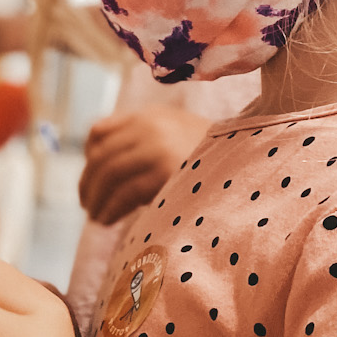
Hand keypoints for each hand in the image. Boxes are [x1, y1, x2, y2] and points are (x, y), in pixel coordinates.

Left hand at [77, 105, 210, 223]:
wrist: (249, 166)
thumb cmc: (212, 158)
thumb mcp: (176, 134)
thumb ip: (143, 138)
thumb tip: (98, 157)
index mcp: (150, 115)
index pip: (99, 131)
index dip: (88, 157)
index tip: (89, 178)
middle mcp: (150, 126)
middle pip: (101, 157)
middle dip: (88, 184)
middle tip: (86, 204)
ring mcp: (156, 147)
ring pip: (108, 175)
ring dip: (96, 199)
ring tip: (95, 217)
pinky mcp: (163, 172)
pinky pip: (123, 193)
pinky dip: (109, 209)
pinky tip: (105, 221)